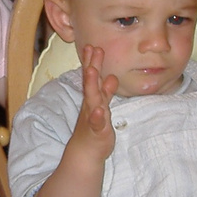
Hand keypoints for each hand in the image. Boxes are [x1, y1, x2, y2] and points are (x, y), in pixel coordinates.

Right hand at [72, 45, 119, 160]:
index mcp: (93, 98)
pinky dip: (97, 116)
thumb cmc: (94, 127)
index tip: (93, 45)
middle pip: (91, 82)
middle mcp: (91, 104)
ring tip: (93, 72)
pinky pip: (96, 123)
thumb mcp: (101, 106)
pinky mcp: (96, 131)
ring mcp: (92, 117)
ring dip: (92, 85)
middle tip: (93, 48)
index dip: (92, 61)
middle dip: (92, 65)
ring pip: (92, 99)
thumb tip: (111, 76)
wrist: (85, 151)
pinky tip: (99, 110)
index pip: (92, 77)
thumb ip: (106, 91)